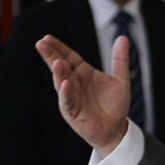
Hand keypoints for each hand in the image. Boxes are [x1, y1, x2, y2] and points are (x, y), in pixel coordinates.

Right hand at [35, 34, 129, 155]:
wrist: (116, 128)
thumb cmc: (115, 104)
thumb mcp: (120, 79)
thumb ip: (119, 59)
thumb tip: (123, 37)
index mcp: (83, 73)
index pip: (69, 56)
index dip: (59, 47)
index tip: (47, 37)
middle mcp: (74, 83)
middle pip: (60, 66)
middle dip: (51, 55)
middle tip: (41, 43)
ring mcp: (70, 97)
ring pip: (61, 82)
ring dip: (58, 73)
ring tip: (57, 62)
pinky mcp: (72, 112)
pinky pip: (68, 101)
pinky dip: (66, 92)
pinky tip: (65, 83)